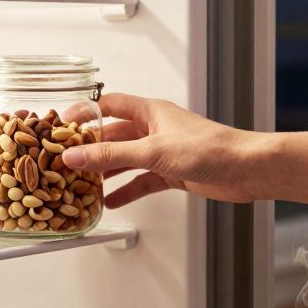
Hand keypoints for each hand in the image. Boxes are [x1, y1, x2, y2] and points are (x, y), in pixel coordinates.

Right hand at [61, 94, 269, 208]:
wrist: (246, 169)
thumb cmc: (210, 149)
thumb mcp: (153, 151)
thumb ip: (112, 155)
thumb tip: (75, 156)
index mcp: (150, 111)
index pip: (108, 105)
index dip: (84, 113)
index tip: (60, 125)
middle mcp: (155, 129)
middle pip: (114, 135)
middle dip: (90, 149)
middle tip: (65, 162)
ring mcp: (163, 151)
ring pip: (126, 160)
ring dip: (106, 172)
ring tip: (81, 184)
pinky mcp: (172, 172)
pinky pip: (141, 181)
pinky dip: (126, 190)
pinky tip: (110, 202)